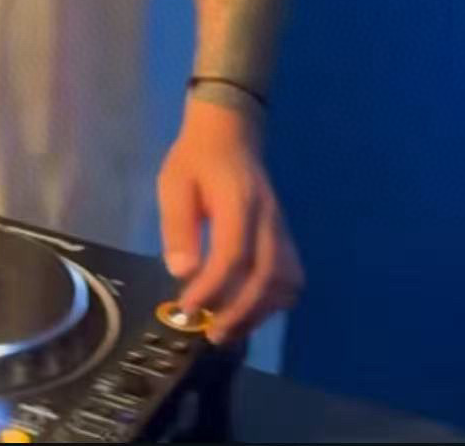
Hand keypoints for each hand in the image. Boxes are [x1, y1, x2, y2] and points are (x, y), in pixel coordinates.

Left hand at [157, 99, 302, 344]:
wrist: (229, 133)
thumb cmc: (195, 159)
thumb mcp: (173, 184)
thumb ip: (178, 226)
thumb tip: (182, 273)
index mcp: (238, 201)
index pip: (233, 255)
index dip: (212, 288)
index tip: (187, 308)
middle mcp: (267, 218)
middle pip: (266, 276)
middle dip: (239, 312)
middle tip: (210, 332)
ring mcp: (281, 228)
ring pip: (286, 281)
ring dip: (259, 311)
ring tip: (229, 326)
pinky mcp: (284, 236)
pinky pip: (291, 276)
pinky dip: (274, 300)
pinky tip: (249, 308)